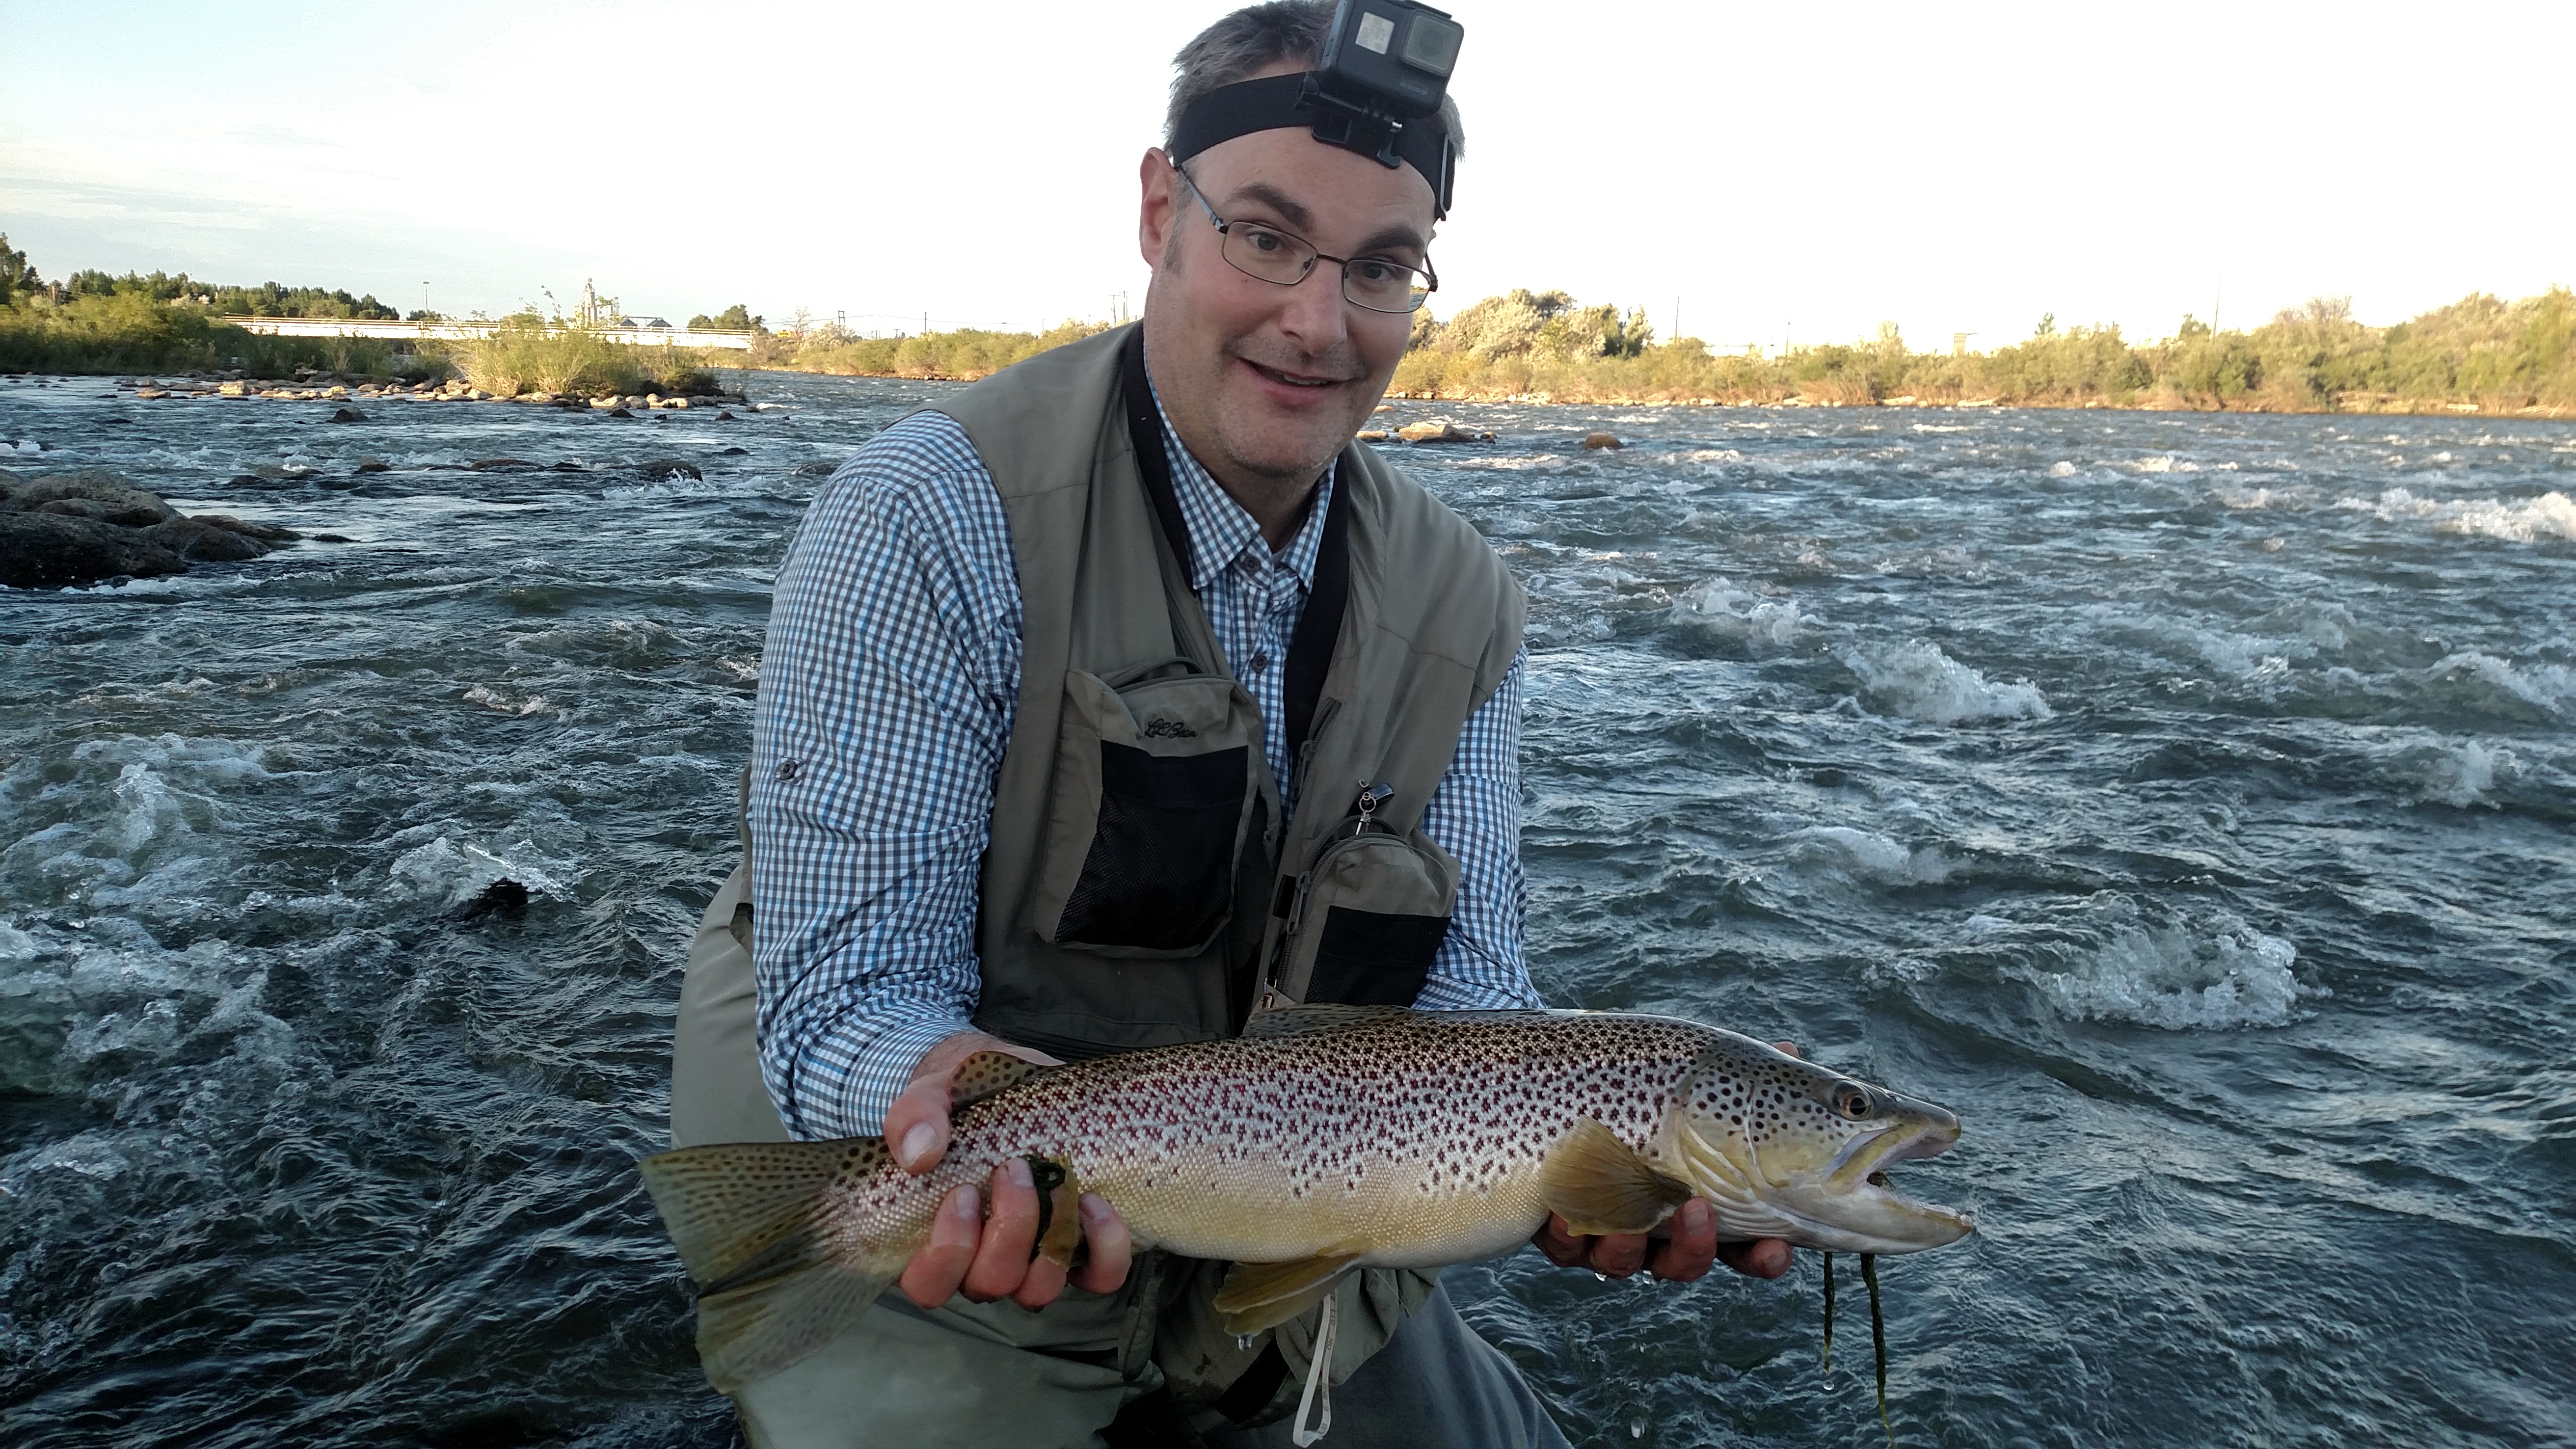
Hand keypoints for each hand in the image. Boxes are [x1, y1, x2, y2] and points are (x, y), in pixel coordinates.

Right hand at [883, 1032, 1132, 1309]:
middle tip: (1013, 1170)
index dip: (945, 1255)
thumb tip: (919, 1156)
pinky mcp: (1082, 1249)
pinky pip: (1099, 1277)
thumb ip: (914, 1118)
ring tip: (1055, 1184)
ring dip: (1048, 1240)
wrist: (1014, 1086)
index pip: (928, 1285)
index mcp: (939, 1238)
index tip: (962, 1193)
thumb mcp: (934, 1095)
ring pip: (1038, 1290)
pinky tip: (1094, 1202)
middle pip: (988, 1285)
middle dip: (1006, 1232)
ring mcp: (1034, 1262)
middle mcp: (984, 1262)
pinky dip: (1103, 1248)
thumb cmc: (964, 1102)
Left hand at [1531, 1040, 1805, 1283]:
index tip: (1776, 1248)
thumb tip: (1788, 1048)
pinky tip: (1566, 1216)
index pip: (1742, 1246)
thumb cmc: (1645, 1087)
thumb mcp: (1695, 1081)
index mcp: (1700, 1203)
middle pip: (1683, 1262)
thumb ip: (1740, 1078)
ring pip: (1623, 1260)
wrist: (1560, 1080)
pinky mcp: (1559, 1227)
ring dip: (1630, 1247)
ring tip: (1631, 1221)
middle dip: (1695, 1247)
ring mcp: (1607, 1230)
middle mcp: (1656, 1228)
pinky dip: (1567, 1234)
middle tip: (1700, 1211)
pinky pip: (1563, 1247)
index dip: (1762, 1256)